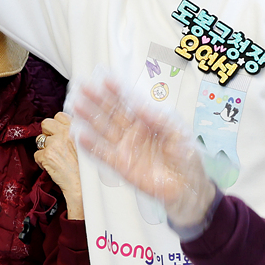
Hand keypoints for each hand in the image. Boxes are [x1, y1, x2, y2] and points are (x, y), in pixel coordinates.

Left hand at [33, 112, 83, 218]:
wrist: (83, 186)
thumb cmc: (87, 170)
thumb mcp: (87, 145)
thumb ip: (75, 134)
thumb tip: (62, 128)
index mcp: (77, 128)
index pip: (60, 116)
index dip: (57, 125)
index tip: (59, 134)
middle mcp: (65, 133)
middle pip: (46, 123)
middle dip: (47, 133)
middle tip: (53, 144)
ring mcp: (55, 143)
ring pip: (39, 140)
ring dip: (44, 148)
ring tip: (54, 158)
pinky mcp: (46, 155)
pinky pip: (36, 155)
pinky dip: (41, 162)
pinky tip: (51, 167)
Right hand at [68, 76, 214, 231]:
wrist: (188, 186)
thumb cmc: (186, 156)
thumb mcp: (177, 132)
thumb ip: (158, 117)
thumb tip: (138, 103)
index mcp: (148, 119)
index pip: (129, 101)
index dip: (117, 90)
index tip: (104, 78)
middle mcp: (134, 130)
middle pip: (112, 112)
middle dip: (97, 99)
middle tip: (82, 86)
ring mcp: (126, 147)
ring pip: (104, 129)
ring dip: (90, 118)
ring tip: (76, 106)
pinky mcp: (121, 165)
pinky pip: (103, 153)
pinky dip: (91, 145)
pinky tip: (79, 134)